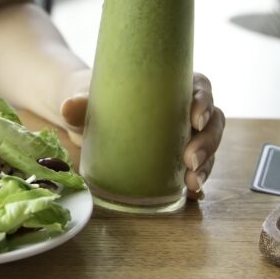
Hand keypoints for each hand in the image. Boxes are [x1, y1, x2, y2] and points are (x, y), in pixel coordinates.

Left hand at [59, 72, 225, 199]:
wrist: (84, 116)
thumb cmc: (92, 98)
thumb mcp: (85, 98)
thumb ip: (79, 102)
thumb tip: (68, 107)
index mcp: (171, 84)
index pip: (200, 87)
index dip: (205, 102)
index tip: (195, 118)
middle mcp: (183, 108)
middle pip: (212, 121)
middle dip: (207, 142)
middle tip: (190, 160)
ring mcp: (182, 134)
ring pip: (209, 146)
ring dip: (207, 165)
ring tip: (192, 183)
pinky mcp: (176, 156)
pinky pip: (196, 167)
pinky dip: (198, 181)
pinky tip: (193, 194)